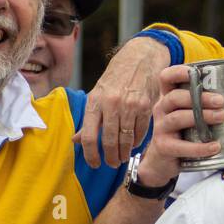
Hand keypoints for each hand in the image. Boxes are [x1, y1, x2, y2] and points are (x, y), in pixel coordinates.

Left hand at [76, 37, 167, 166]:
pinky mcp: (146, 106)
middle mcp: (111, 104)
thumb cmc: (116, 77)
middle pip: (108, 140)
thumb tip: (76, 140)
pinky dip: (137, 141)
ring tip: (123, 158)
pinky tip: (134, 144)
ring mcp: (130, 105)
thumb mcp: (98, 94)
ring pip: (126, 138)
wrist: (140, 59)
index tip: (94, 163)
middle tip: (112, 164)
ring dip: (124, 152)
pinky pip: (140, 131)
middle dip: (110, 157)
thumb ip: (89, 118)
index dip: (90, 155)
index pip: (89, 136)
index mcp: (95, 101)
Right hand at [134, 65, 223, 186]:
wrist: (166, 161)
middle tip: (221, 101)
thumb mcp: (196, 112)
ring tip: (222, 117)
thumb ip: (216, 97)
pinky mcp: (164, 146)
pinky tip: (215, 146)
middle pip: (175, 97)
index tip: (196, 72)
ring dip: (201, 117)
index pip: (166, 77)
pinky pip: (180, 146)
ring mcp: (160, 127)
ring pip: (177, 118)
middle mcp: (162, 109)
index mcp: (170, 96)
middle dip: (199, 97)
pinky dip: (199, 147)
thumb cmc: (185, 131)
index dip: (178, 72)